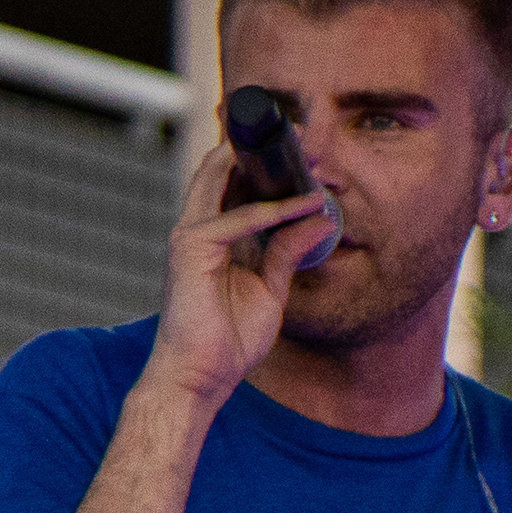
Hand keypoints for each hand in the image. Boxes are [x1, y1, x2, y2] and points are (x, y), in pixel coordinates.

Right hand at [139, 142, 330, 409]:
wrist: (199, 378)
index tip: (306, 152)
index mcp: (212, 236)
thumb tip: (321, 219)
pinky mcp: (191, 249)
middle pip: (222, 168)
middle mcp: (197, 229)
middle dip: (262, 148)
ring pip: (221, 176)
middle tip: (305, 134)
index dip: (265, 163)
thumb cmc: (226, 342)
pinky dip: (274, 209)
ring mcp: (190, 235)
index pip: (232, 182)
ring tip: (306, 150)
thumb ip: (288, 252)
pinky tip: (304, 203)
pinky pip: (239, 218)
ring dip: (264, 162)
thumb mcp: (270, 289)